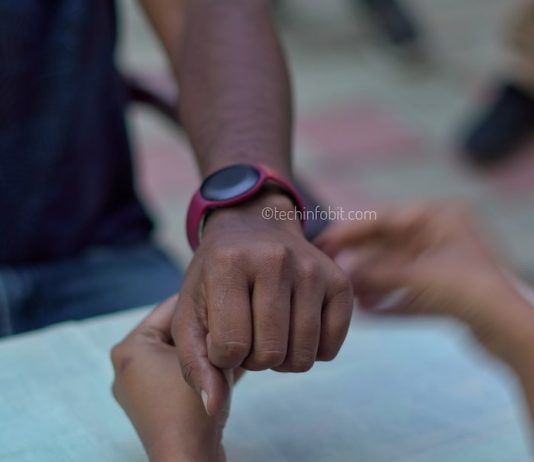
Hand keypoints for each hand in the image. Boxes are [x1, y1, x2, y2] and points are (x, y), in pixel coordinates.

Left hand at [111, 296, 228, 461]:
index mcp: (130, 348)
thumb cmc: (190, 408)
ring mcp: (140, 388)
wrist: (189, 460)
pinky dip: (199, 370)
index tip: (226, 297)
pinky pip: (179, 374)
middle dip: (205, 329)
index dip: (202, 301)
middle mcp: (129, 365)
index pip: (171, 307)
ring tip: (232, 344)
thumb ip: (213, 329)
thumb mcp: (204, 357)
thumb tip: (222, 310)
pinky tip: (228, 365)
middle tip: (233, 322)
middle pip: (175, 331)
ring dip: (205, 350)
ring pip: (180, 353)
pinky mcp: (155, 405)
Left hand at [172, 191, 352, 414]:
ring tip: (268, 332)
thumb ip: (194, 361)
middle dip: (253, 358)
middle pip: (270, 354)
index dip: (222, 356)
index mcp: (229, 264)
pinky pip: (330, 348)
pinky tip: (293, 328)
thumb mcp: (190, 310)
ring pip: (303, 357)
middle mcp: (275, 260)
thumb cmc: (216, 275)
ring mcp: (313, 269)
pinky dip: (311, 351)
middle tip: (247, 334)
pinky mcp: (340, 282)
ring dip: (282, 359)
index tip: (220, 337)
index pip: (229, 347)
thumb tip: (213, 407)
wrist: (254, 227)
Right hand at [315, 204, 533, 365]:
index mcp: (438, 218)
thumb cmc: (466, 288)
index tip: (323, 241)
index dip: (350, 230)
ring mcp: (445, 263)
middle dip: (360, 259)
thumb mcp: (414, 274)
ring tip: (347, 293)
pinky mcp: (447, 290)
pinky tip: (369, 310)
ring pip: (397, 269)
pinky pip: (409, 290)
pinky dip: (390, 299)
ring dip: (372, 282)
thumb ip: (374, 273)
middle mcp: (441, 236)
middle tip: (329, 267)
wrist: (509, 329)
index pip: (383, 219)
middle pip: (388, 245)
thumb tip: (341, 274)